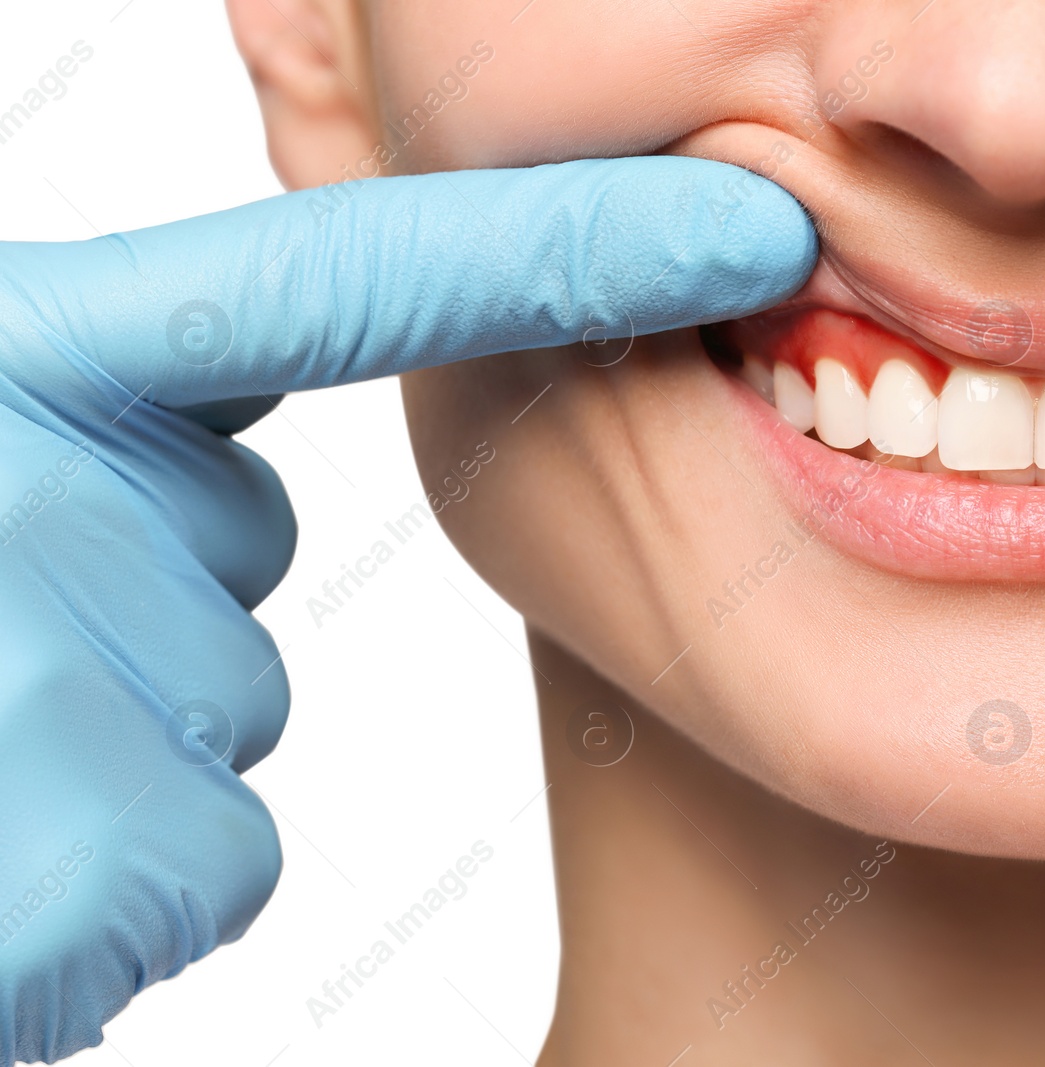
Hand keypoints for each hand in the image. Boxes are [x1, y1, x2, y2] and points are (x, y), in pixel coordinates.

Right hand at [0, 157, 814, 1063]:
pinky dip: (88, 898)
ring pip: (217, 715)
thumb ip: (81, 408)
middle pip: (239, 562)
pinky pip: (194, 859)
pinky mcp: (60, 863)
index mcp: (19, 349)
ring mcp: (32, 663)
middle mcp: (22, 466)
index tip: (751, 230)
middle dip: (122, 627)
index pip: (351, 280)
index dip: (564, 252)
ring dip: (93, 763)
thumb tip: (210, 456)